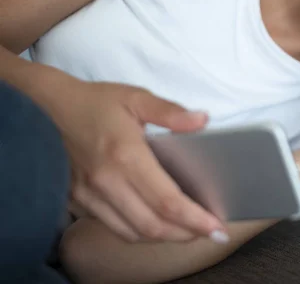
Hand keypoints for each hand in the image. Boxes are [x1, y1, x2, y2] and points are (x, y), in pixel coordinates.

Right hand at [54, 82, 226, 242]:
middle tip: (210, 232)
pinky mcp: (77, 201)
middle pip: (153, 226)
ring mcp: (88, 196)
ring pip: (132, 232)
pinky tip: (157, 223)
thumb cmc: (96, 102)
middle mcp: (106, 182)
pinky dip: (140, 232)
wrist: (46, 107)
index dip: (195, 219)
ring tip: (189, 231)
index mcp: (126, 156)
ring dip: (164, 237)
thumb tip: (202, 120)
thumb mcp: (136, 97)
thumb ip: (171, 111)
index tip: (217, 227)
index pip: (167, 202)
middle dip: (186, 235)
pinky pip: (113, 227)